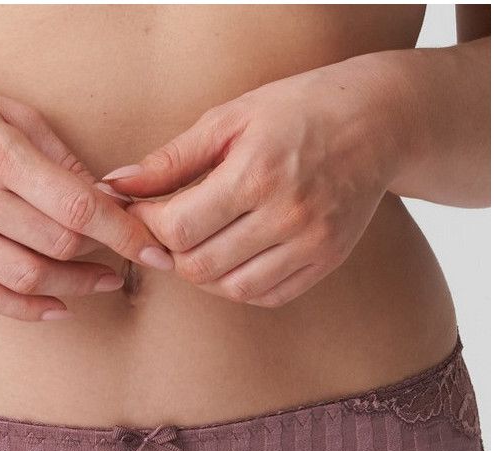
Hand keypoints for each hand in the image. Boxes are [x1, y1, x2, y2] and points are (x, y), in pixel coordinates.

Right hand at [0, 66, 173, 320]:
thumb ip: (58, 156)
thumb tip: (106, 197)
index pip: (78, 206)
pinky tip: (58, 308)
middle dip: (104, 254)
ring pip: (29, 280)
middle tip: (127, 253)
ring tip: (103, 282)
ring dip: (75, 288)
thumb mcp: (5, 109)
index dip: (125, 234)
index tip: (156, 250)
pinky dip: (29, 311)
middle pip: (59, 245)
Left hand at [101, 56, 405, 307]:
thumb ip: (170, 160)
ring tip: (201, 243)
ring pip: (231, 289)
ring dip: (203, 274)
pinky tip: (233, 258)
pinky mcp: (326, 261)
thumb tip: (114, 186)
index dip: (149, 227)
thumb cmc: (295, 112)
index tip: (143, 213)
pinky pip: (267, 296)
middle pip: (199, 267)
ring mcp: (310, 243)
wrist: (378, 122)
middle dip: (172, 254)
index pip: (178, 228)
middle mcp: (286, 214)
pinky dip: (239, 285)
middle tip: (170, 232)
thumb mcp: (229, 120)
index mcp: (256, 172)